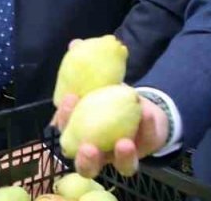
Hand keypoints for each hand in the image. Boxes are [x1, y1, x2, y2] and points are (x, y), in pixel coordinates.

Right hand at [51, 62, 168, 178]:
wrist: (138, 105)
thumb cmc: (108, 96)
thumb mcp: (97, 81)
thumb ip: (85, 64)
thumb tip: (75, 43)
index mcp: (79, 134)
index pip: (66, 132)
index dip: (64, 119)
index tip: (69, 99)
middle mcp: (98, 152)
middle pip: (86, 166)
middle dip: (86, 160)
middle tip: (88, 147)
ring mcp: (121, 156)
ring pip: (119, 167)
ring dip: (121, 157)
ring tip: (124, 142)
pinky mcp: (144, 152)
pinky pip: (145, 146)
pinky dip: (145, 130)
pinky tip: (146, 113)